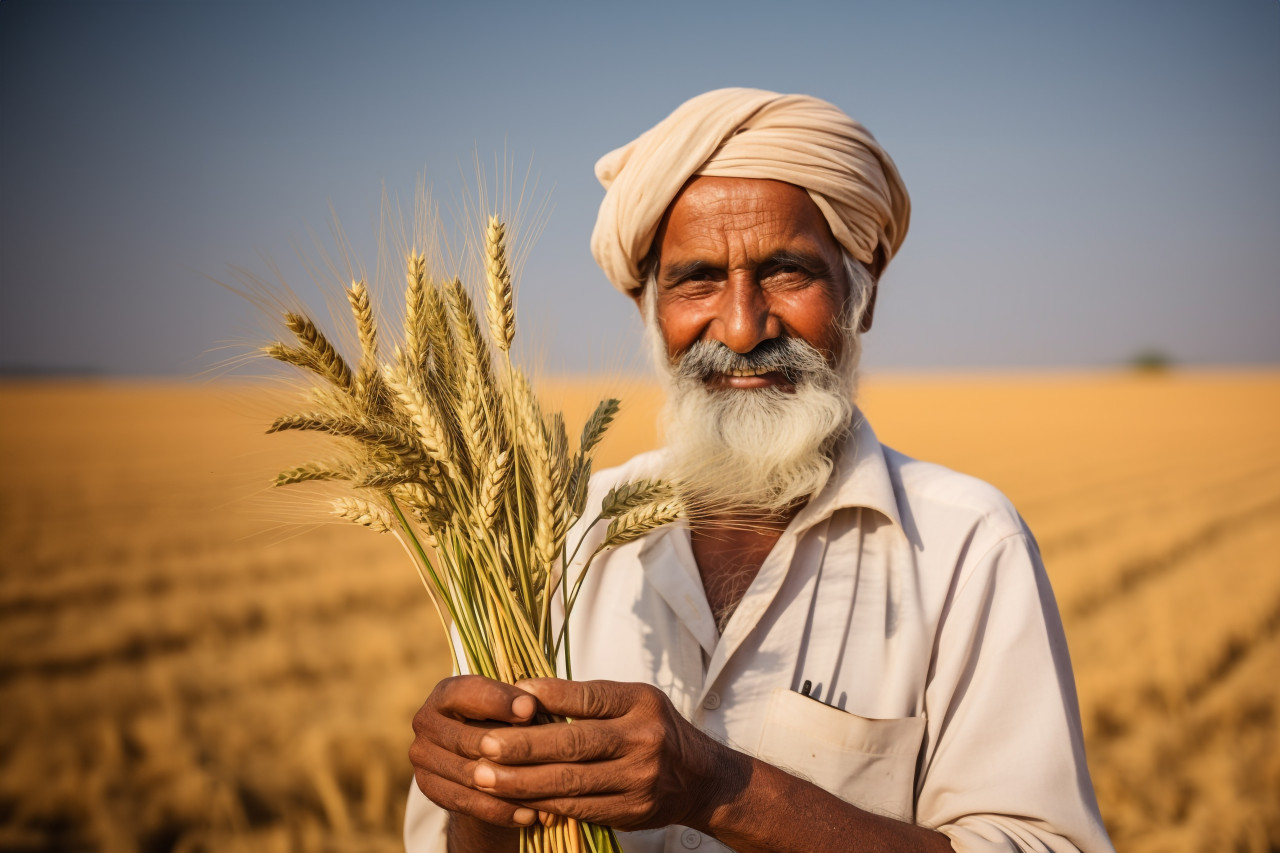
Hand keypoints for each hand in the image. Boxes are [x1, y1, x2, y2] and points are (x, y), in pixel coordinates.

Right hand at [408, 675, 541, 834]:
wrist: (480, 758)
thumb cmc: (503, 721)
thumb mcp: (511, 707)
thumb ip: (520, 705)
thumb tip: (531, 709)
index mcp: (446, 693)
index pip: (468, 692)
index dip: (499, 699)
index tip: (531, 708)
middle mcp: (426, 721)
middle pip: (467, 738)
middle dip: (507, 747)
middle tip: (544, 759)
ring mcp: (422, 756)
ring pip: (469, 775)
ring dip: (508, 786)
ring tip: (545, 793)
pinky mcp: (428, 787)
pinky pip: (465, 803)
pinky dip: (498, 811)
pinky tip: (528, 815)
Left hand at [468, 679, 746, 831]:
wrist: (699, 779)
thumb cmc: (652, 728)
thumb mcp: (632, 700)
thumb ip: (587, 699)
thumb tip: (525, 692)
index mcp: (641, 704)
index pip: (588, 698)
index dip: (548, 697)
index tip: (509, 695)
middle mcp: (643, 740)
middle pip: (574, 744)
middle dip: (522, 747)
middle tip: (482, 746)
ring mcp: (638, 781)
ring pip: (570, 782)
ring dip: (521, 782)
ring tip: (484, 777)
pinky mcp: (630, 813)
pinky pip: (578, 809)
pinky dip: (542, 803)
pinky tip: (514, 799)